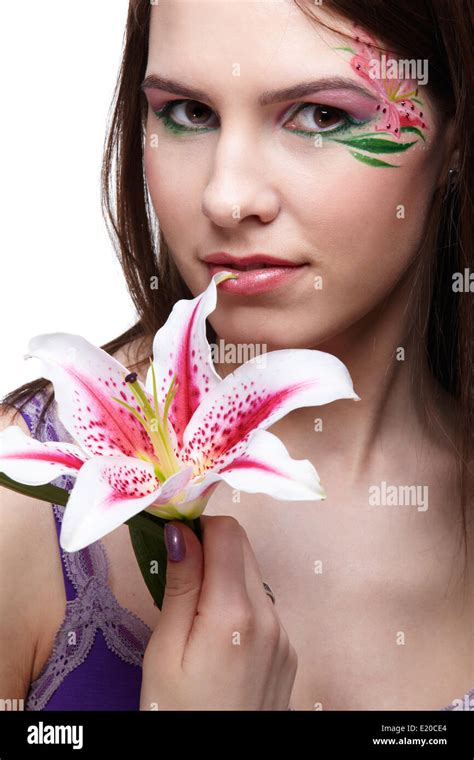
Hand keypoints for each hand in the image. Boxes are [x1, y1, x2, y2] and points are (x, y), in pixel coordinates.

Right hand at [139, 515, 296, 709]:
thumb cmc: (178, 713)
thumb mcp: (165, 650)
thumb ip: (180, 585)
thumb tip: (181, 530)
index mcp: (236, 611)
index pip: (228, 532)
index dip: (198, 524)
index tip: (171, 537)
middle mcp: (270, 615)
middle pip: (243, 548)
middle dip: (210, 546)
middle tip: (176, 570)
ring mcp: (285, 634)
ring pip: (254, 576)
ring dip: (225, 576)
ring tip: (194, 610)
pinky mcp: (289, 651)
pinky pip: (264, 607)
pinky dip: (240, 603)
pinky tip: (218, 635)